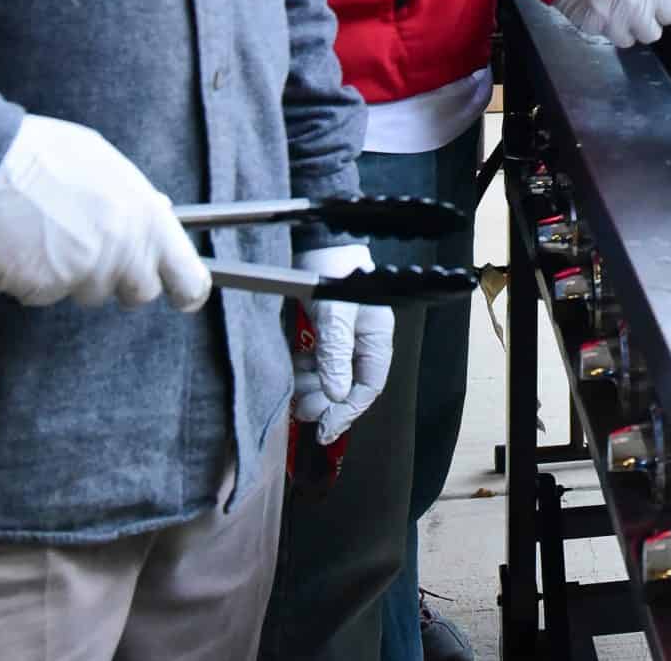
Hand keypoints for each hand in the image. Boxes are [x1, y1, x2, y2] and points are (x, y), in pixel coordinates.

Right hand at [0, 114, 210, 309]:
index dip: (189, 291)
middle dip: (123, 278)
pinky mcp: (44, 290)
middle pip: (139, 293)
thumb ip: (137, 199)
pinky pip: (48, 295)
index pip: (188, 277)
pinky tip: (24, 243)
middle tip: (95, 248)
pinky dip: (38, 278)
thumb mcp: (108, 165)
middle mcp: (122, 251)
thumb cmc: (46, 156)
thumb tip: (159, 211)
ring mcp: (82, 274)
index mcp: (146, 218)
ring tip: (50, 232)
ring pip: (90, 293)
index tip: (187, 297)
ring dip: (76, 275)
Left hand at [291, 244, 392, 444]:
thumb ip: (336, 352)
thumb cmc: (333, 269)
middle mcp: (362, 339)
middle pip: (349, 384)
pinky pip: (318, 361)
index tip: (325, 430)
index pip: (369, 385)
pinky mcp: (324, 329)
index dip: (348, 411)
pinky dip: (305, 371)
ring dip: (314, 388)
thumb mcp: (336, 313)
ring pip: (331, 375)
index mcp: (377, 336)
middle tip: (303, 412)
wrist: (316, 240)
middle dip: (326, 402)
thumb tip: (336, 394)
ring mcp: (343, 335)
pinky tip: (293, 371)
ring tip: (295, 395)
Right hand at [551, 0, 670, 46]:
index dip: (663, 2)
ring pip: (628, 38)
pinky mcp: (588, 26)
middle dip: (644, 16)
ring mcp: (611, 19)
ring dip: (622, 24)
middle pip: (652, 31)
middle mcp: (637, 6)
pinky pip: (602, 34)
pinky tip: (593, 1)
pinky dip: (599, 22)